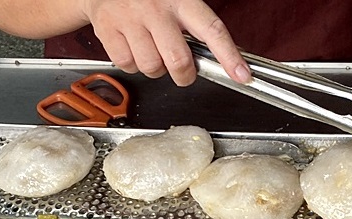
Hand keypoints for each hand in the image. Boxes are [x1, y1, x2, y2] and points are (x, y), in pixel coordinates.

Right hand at [83, 0, 250, 86]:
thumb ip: (195, 23)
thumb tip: (221, 55)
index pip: (212, 31)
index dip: (230, 57)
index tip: (243, 76)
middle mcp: (156, 9)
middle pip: (179, 61)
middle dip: (184, 75)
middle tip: (182, 71)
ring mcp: (131, 20)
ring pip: (152, 68)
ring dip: (156, 69)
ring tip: (152, 51)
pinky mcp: (109, 29)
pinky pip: (127, 65)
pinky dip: (132, 65)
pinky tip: (133, 48)